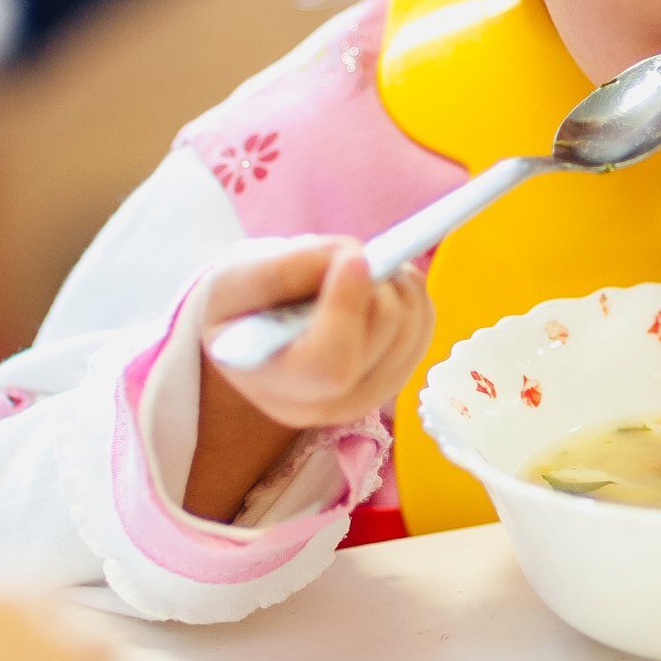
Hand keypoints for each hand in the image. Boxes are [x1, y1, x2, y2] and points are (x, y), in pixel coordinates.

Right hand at [185, 238, 432, 521]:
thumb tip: (353, 259)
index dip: (348, 308)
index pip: (329, 364)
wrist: (255, 327)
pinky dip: (410, 293)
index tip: (354, 258)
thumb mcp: (236, 276)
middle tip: (347, 254)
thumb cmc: (241, 301)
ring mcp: (365, 397)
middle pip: (382, 336)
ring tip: (357, 267)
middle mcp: (325, 406)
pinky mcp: (393, 378)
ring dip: (396, 282)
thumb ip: (282, 268)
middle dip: (375, 282)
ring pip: (413, 328)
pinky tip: (378, 284)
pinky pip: (424, 327)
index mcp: (273, 384)